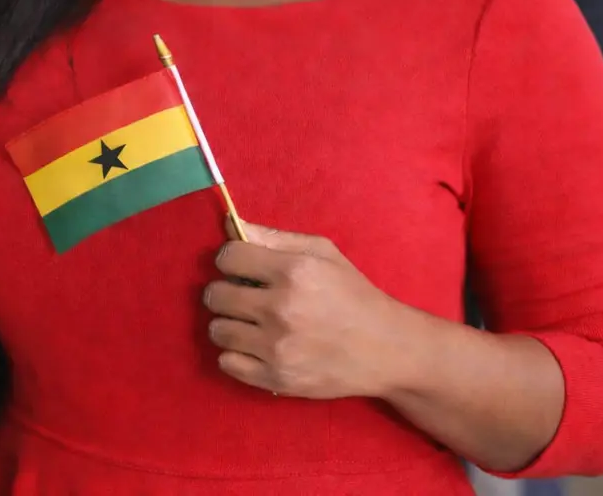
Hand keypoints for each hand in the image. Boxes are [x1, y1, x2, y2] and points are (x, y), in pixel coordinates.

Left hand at [204, 219, 403, 399]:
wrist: (387, 349)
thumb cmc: (353, 295)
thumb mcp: (322, 253)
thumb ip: (274, 237)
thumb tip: (231, 224)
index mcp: (293, 272)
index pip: (228, 257)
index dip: (231, 259)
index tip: (241, 267)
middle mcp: (281, 309)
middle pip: (215, 295)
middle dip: (225, 291)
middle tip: (244, 297)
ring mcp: (277, 348)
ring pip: (217, 330)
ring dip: (229, 324)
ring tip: (250, 323)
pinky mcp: (277, 378)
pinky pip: (226, 362)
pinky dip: (235, 355)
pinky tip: (254, 347)